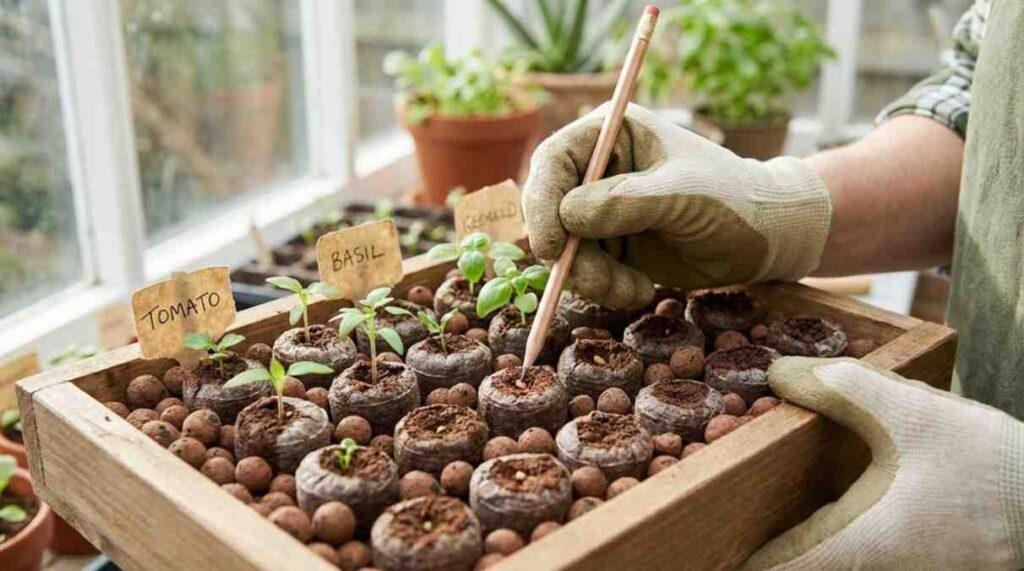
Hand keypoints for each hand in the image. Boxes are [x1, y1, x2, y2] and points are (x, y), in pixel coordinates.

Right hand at [523, 104, 831, 308]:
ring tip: (633, 290)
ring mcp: (600, 210)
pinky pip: (585, 271)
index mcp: (611, 135)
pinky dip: (605, 287)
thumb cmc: (731, 199)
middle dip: (569, 252)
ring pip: (565, 248)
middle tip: (597, 281)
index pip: (553, 161)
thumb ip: (626, 202)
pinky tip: (639, 289)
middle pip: (549, 210)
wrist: (763, 238)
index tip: (550, 246)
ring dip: (591, 277)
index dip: (541, 203)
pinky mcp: (609, 246)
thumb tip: (568, 216)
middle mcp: (598, 170)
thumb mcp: (682, 195)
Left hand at [742, 357, 1023, 569]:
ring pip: (823, 563)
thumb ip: (839, 388)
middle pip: (791, 569)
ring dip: (794, 544)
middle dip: (756, 545)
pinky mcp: (915, 569)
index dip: (729, 555)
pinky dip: (826, 541)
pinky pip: (854, 560)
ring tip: (758, 510)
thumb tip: (776, 373)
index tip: (698, 537)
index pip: (768, 570)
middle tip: (716, 519)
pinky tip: (823, 503)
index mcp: (854, 547)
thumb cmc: (993, 469)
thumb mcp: (912, 414)